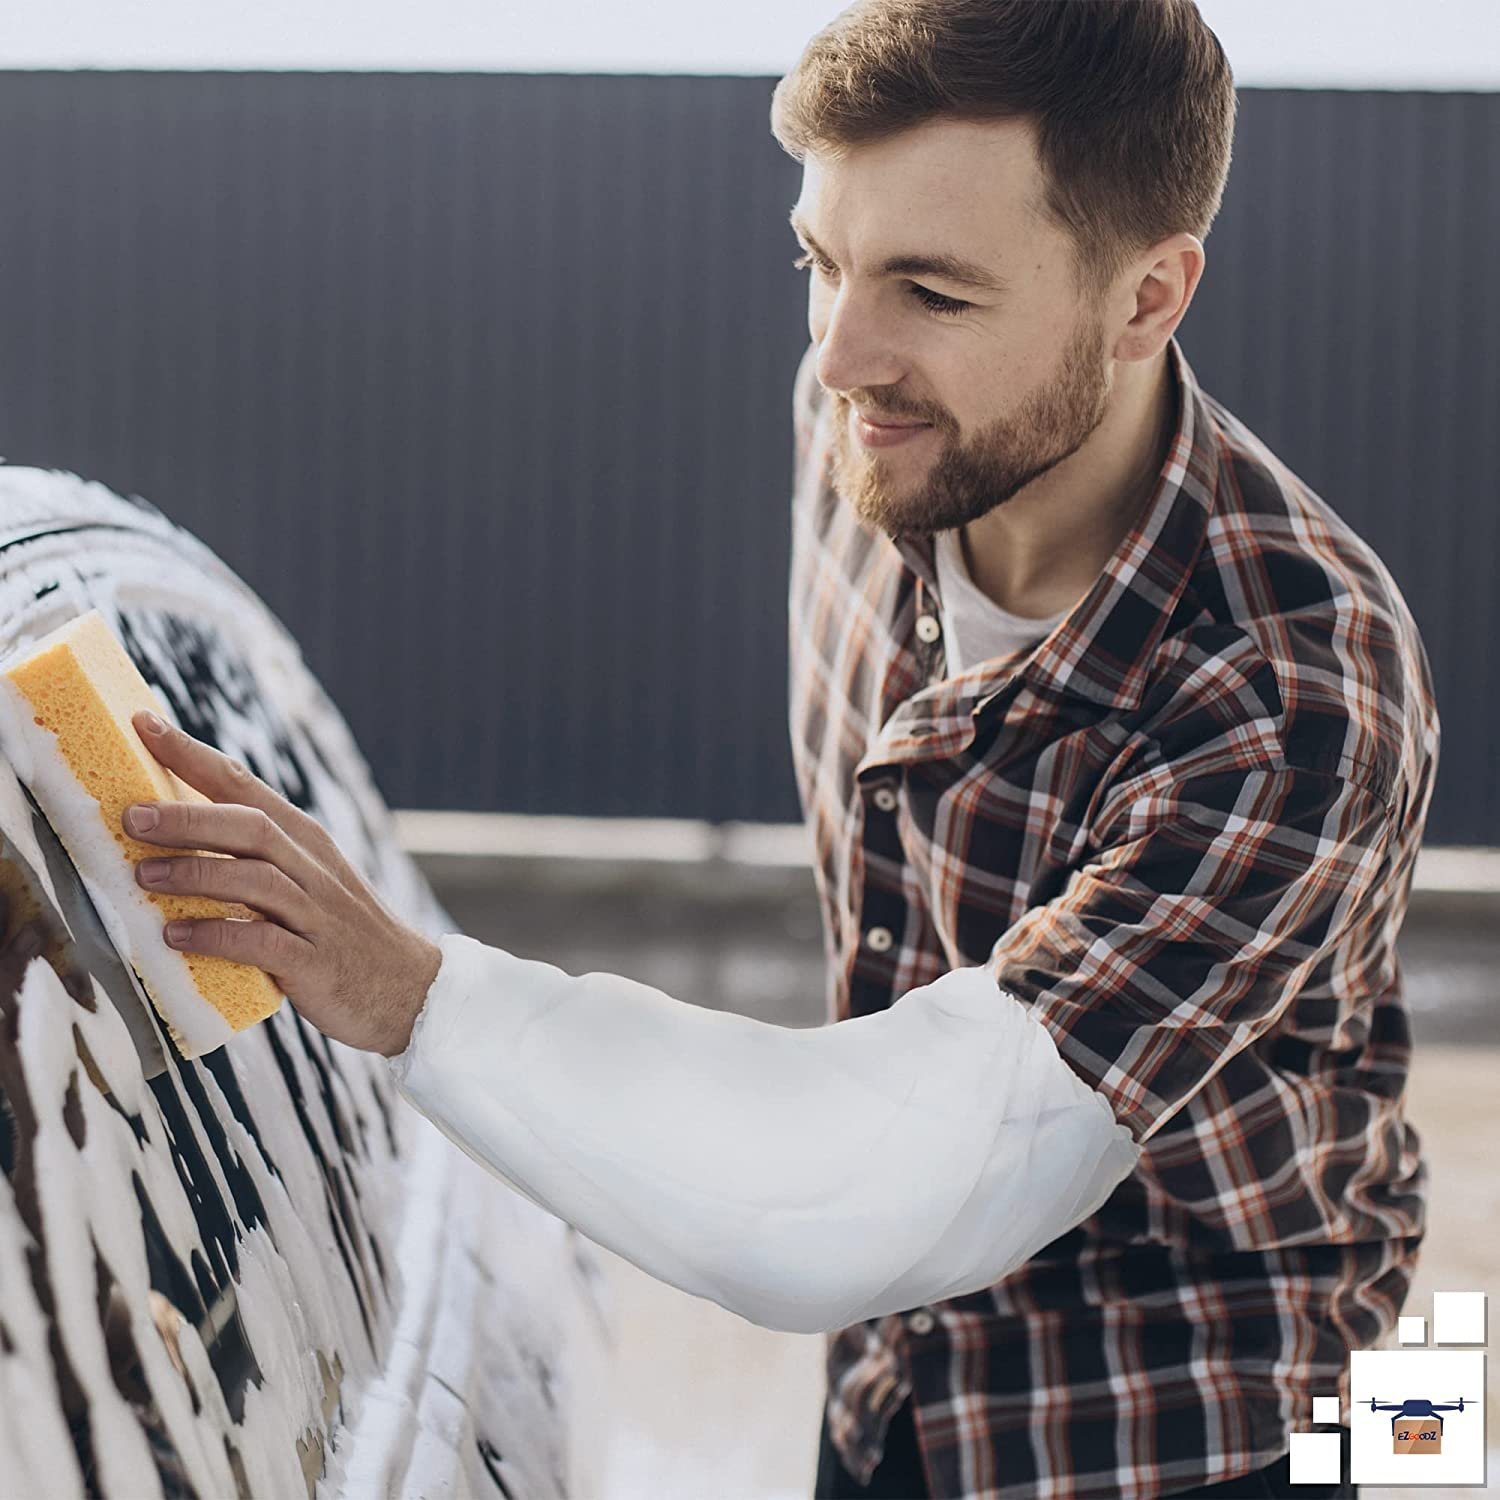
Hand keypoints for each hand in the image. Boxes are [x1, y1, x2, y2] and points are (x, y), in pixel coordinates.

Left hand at [123, 710, 441, 1056]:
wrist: (408, 988)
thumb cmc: (339, 933)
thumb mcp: (306, 881)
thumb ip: (252, 858)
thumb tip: (168, 836)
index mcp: (305, 840)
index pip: (244, 785)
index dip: (192, 753)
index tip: (143, 723)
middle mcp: (313, 869)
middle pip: (250, 827)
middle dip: (189, 817)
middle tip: (132, 815)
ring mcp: (317, 915)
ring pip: (256, 878)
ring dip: (197, 872)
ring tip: (143, 874)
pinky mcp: (315, 962)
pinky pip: (262, 942)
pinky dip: (217, 935)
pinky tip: (178, 935)